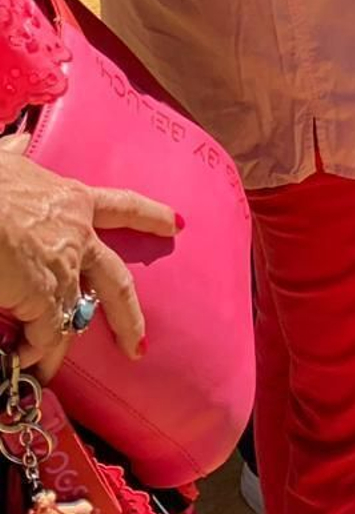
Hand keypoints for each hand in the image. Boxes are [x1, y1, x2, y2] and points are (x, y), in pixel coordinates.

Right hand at [0, 139, 177, 378]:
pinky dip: (35, 352)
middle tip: (141, 343)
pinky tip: (23, 362)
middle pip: (116, 279)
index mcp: (71, 199)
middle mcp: (77, 234)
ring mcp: (65, 269)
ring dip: (60, 347)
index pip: (122, 206)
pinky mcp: (46, 298)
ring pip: (77, 317)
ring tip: (49, 371)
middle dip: (128, 315)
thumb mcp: (5, 162)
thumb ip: (15, 155)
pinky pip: (47, 335)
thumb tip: (16, 143)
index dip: (150, 215)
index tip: (177, 223)